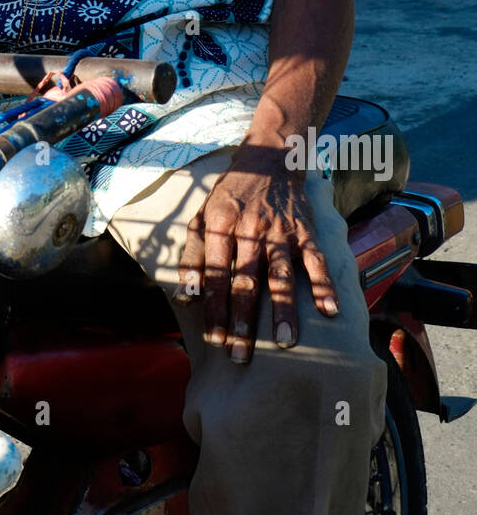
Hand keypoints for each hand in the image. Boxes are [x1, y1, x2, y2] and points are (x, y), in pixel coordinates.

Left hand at [176, 149, 338, 363]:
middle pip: (246, 281)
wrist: (268, 158)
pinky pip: (315, 260)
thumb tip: (185, 298)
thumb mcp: (202, 216)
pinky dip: (323, 285)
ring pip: (281, 274)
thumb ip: (191, 256)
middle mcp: (250, 229)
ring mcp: (280, 230)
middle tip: (242, 356)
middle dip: (243, 321)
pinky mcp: (305, 230)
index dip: (214, 309)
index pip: (214, 275)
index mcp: (220, 226)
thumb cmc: (229, 194)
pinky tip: (328, 310)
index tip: (215, 341)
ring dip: (283, 310)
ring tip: (285, 342)